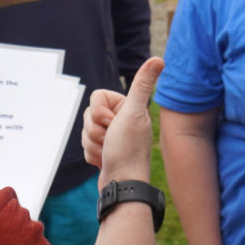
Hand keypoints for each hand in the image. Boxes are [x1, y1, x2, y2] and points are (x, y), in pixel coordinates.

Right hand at [82, 57, 163, 186]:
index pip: (96, 97)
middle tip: (112, 140)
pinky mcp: (105, 151)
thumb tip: (159, 59)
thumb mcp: (134, 113)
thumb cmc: (128, 150)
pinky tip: (105, 162)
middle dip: (94, 130)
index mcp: (128, 107)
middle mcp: (122, 120)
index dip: (99, 111)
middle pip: (88, 114)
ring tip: (109, 153)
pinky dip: (92, 155)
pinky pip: (85, 146)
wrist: (122, 185)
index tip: (114, 123)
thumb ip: (142, 84)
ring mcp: (112, 136)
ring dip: (93, 144)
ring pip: (84, 130)